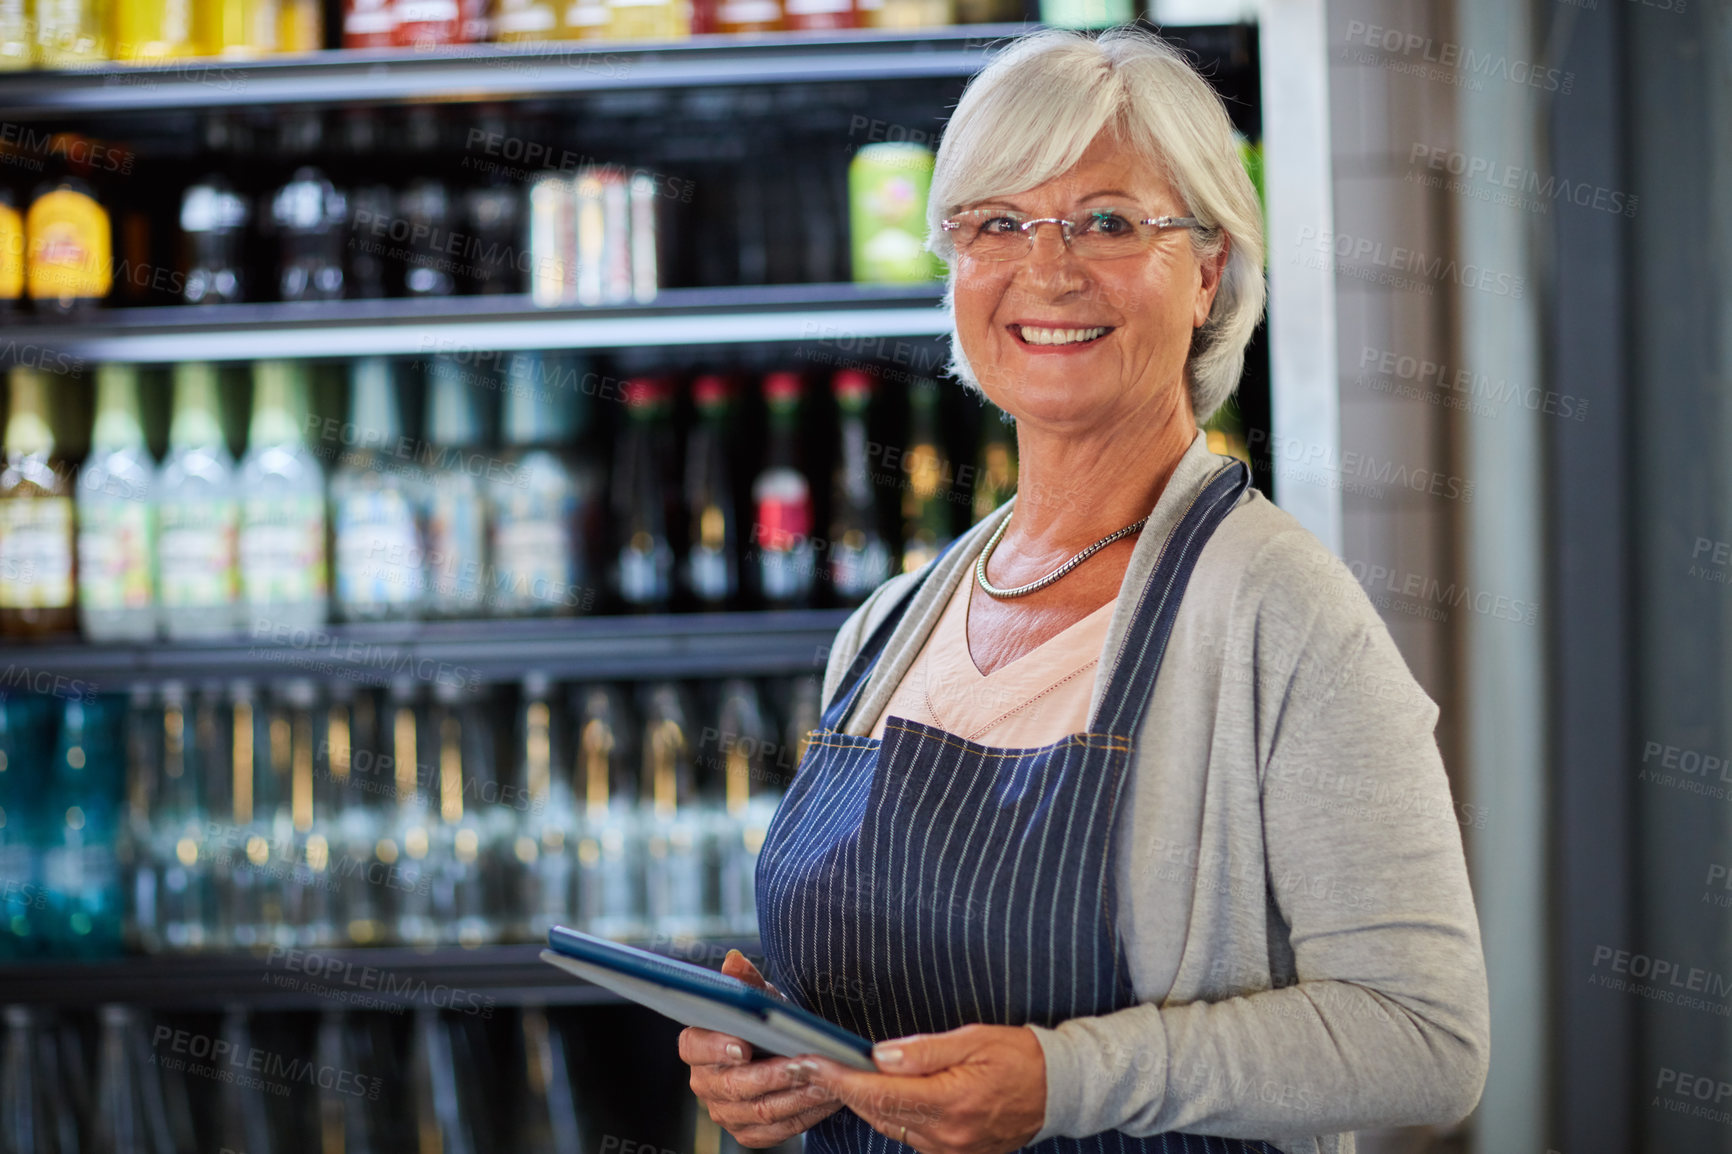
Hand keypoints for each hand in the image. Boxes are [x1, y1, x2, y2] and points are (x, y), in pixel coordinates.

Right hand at [679, 951, 842, 1146]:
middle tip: (803, 1062)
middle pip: (734, 1085)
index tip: (744, 1046)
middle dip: (773, 1074)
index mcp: (697, 1045)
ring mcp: (725, 1112)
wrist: (782, 1054)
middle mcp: (705, 1083)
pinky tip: (829, 1097)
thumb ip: (746, 981)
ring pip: (761, 1110)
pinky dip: (807, 1114)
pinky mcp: (749, 1133)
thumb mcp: (758, 997)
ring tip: (826, 1078)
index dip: (716, 1048)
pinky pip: (779, 1130)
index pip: (694, 1047)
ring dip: (797, 1095)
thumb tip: (735, 960)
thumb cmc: (765, 1023)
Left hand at [797, 1023, 1045, 1153]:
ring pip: (891, 1127)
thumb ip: (924, 1051)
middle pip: (879, 1114)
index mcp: (951, 1102)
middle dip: (844, 1090)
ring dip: (864, 1103)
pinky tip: (880, 1096)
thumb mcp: (974, 1039)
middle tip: (815, 1067)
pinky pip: (910, 1136)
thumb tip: (880, 1057)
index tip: (816, 1065)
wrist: (1060, 1091)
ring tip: (841, 1077)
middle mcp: (947, 1134)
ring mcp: (951, 1149)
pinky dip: (889, 1115)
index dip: (843, 1079)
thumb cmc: (1021, 1058)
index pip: (881, 1093)